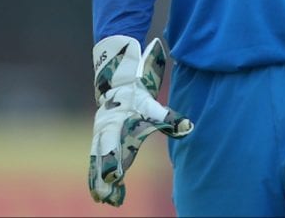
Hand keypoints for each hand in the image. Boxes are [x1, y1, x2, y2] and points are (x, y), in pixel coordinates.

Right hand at [89, 35, 192, 206]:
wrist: (121, 85)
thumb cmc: (139, 98)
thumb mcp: (153, 106)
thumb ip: (169, 118)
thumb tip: (188, 127)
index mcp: (116, 124)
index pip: (114, 145)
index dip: (113, 160)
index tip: (114, 177)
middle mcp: (105, 132)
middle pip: (101, 157)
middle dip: (102, 176)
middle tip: (105, 196)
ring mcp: (100, 137)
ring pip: (96, 161)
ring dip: (97, 179)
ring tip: (101, 199)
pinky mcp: (100, 142)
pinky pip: (96, 161)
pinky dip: (96, 175)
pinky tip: (100, 194)